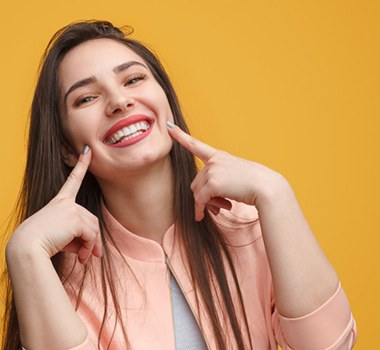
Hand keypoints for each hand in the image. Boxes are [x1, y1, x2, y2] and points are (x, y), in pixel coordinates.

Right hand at [8, 146, 101, 263]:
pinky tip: (82, 258)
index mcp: (59, 202)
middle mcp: (66, 202)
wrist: (26, 248)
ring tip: (85, 259)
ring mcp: (71, 209)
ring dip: (92, 246)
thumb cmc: (40, 244)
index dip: (81, 165)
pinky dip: (90, 247)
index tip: (88, 151)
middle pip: (91, 219)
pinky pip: (91, 234)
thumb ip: (77, 237)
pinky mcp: (75, 218)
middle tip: (91, 256)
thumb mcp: (60, 237)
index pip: (73, 180)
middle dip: (94, 239)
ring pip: (93, 228)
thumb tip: (92, 250)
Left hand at [167, 122, 287, 220]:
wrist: (266, 188)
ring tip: (222, 208)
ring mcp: (213, 170)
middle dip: (203, 197)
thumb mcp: (235, 178)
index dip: (181, 136)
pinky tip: (202, 216)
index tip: (169, 126)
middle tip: (218, 207)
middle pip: (196, 182)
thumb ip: (218, 183)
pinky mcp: (213, 183)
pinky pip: (200, 200)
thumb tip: (202, 200)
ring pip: (197, 192)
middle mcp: (214, 161)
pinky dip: (200, 210)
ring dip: (205, 204)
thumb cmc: (254, 185)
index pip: (197, 145)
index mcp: (220, 156)